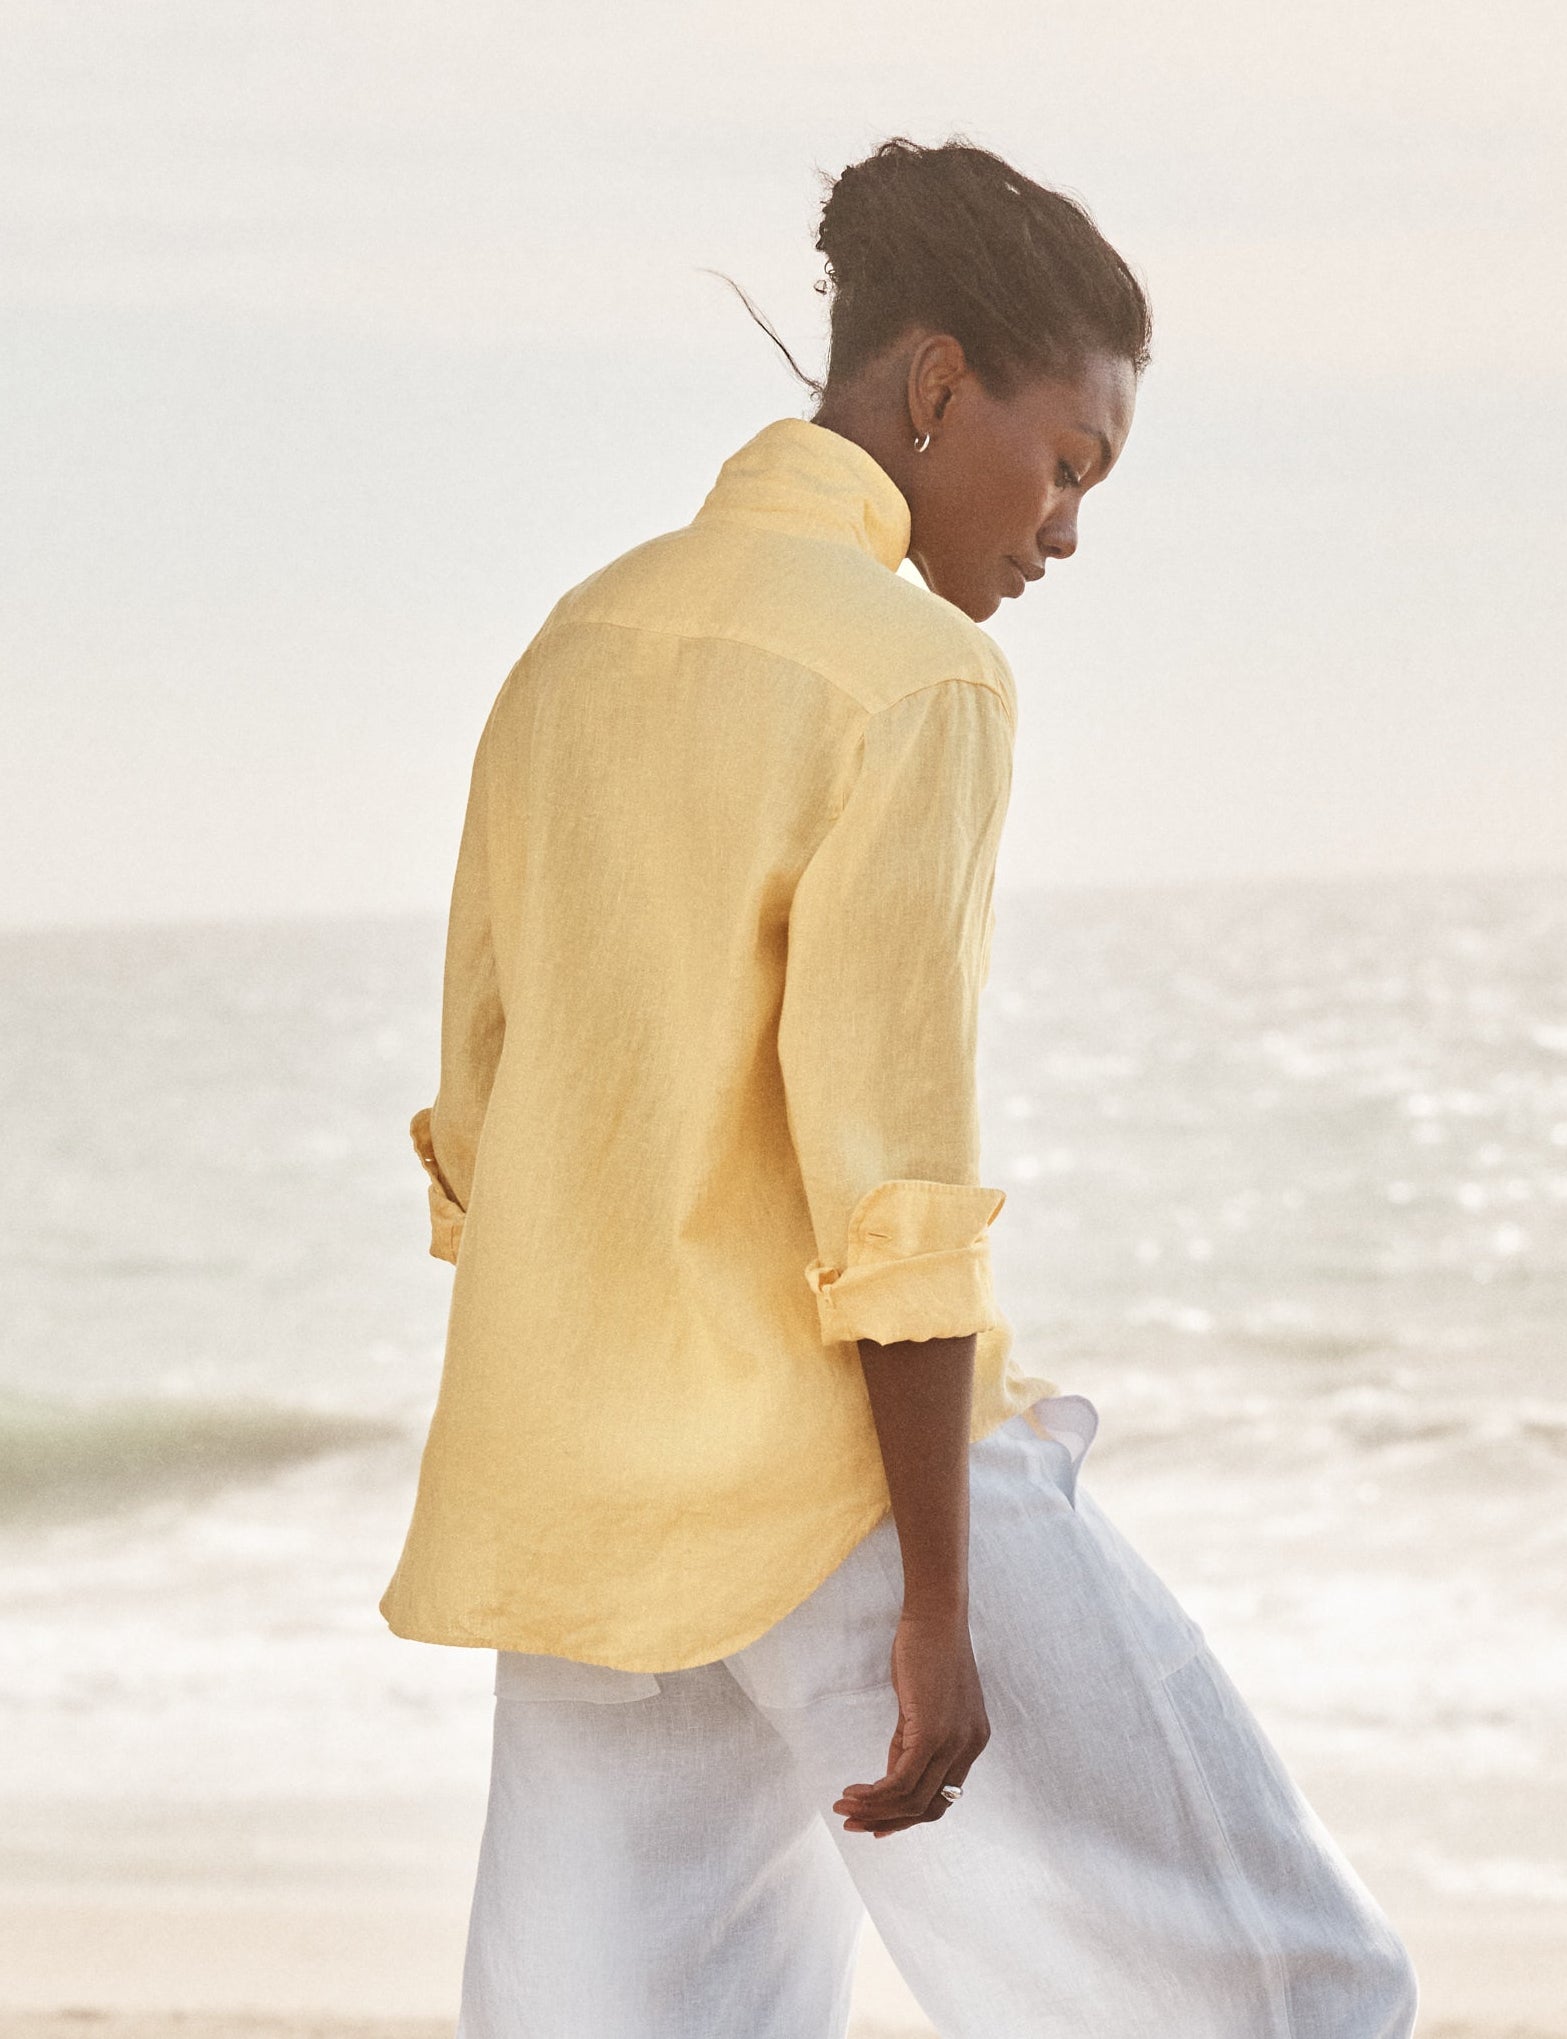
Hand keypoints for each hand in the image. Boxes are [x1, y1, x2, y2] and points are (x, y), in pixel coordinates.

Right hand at [832, 1606, 989, 1838]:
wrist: (934, 1617)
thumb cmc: (926, 1651)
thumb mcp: (921, 1705)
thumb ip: (911, 1742)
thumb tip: (891, 1777)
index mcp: (972, 1742)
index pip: (942, 1798)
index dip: (909, 1818)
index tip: (878, 1826)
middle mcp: (969, 1748)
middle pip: (930, 1808)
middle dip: (888, 1822)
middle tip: (854, 1824)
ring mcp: (954, 1742)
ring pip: (913, 1800)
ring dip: (874, 1809)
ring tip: (845, 1807)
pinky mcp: (934, 1733)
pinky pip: (902, 1779)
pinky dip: (876, 1793)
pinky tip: (854, 1791)